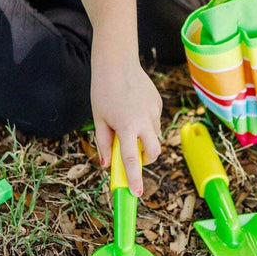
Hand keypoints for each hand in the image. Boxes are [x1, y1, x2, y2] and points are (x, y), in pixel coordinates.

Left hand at [91, 56, 162, 196]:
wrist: (117, 62)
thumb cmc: (103, 91)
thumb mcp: (99, 119)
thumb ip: (103, 143)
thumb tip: (107, 164)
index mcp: (126, 127)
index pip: (131, 160)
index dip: (134, 179)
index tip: (137, 193)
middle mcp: (144, 121)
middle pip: (153, 152)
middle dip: (145, 160)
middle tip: (134, 158)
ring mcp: (153, 112)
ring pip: (154, 136)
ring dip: (144, 140)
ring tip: (128, 125)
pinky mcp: (157, 103)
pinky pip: (154, 122)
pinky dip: (145, 124)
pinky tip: (133, 109)